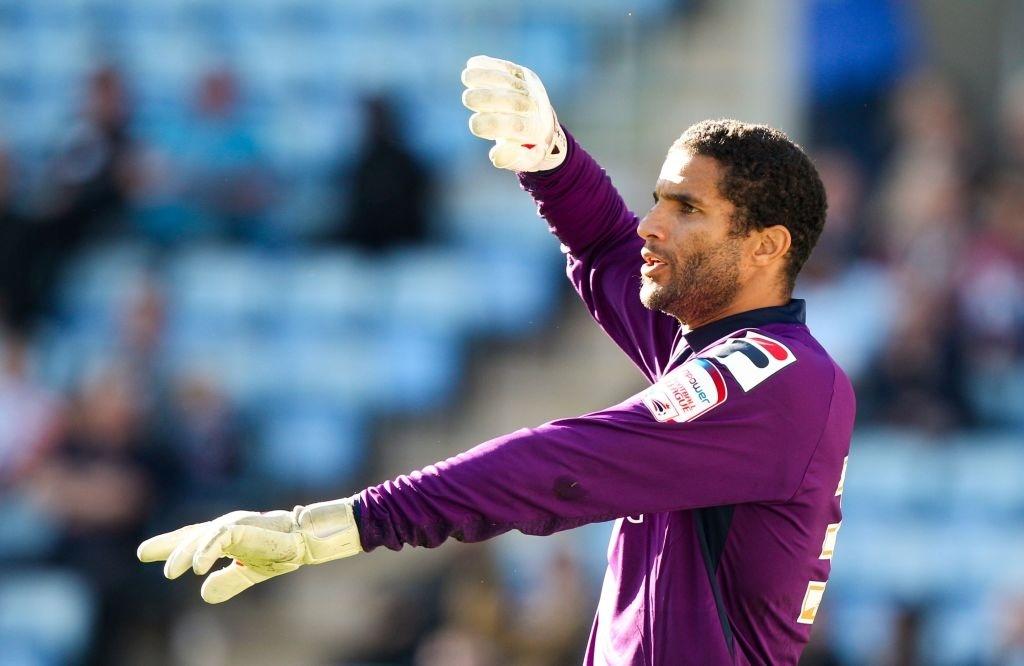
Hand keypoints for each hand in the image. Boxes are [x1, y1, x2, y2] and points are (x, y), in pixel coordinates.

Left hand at [137, 498, 361, 602]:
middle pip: (190, 535)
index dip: (169, 545)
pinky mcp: (242, 527)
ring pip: (201, 536)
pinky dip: (206, 551)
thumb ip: (227, 581)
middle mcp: (225, 527)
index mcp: (225, 537)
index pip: (192, 539)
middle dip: (168, 545)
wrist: (304, 541)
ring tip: (170, 572)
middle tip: (145, 553)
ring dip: (184, 552)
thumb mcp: (249, 572)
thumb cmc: (279, 552)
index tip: (144, 552)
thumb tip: (204, 594)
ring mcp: (233, 525)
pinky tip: (197, 567)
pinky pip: (219, 538)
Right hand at [461, 54, 566, 171]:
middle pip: (513, 102)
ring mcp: (532, 89)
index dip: (490, 124)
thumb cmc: (526, 146)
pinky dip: (490, 64)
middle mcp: (536, 108)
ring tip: (466, 77)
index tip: (474, 124)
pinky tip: (472, 64)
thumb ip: (509, 159)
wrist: (546, 127)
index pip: (512, 126)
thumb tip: (495, 155)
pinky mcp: (525, 75)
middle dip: (487, 98)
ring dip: (486, 76)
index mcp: (534, 130)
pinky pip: (507, 68)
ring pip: (509, 81)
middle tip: (467, 99)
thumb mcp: (522, 160)